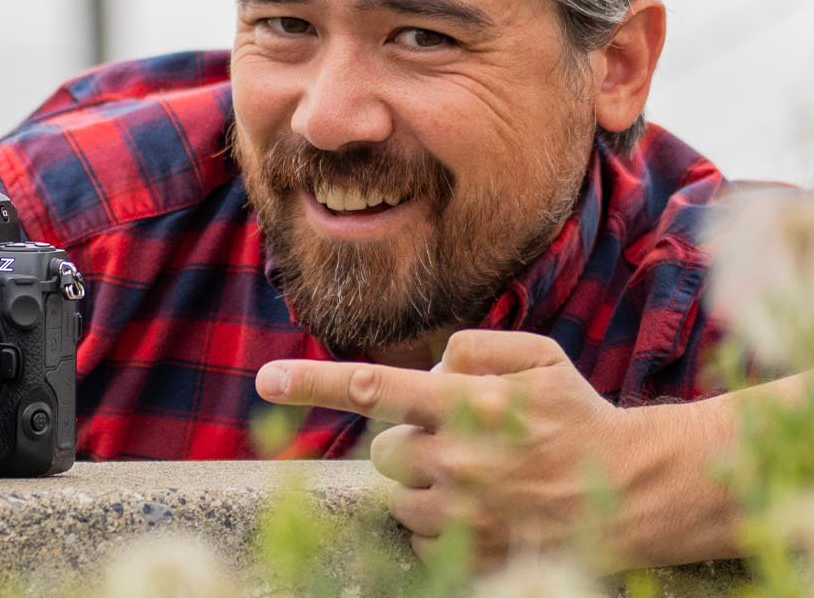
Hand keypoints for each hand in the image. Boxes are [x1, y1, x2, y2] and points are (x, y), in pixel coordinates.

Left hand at [255, 330, 633, 569]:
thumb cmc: (578, 415)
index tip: (263, 378)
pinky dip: (443, 526)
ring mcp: (465, 512)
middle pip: (384, 451)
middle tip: (458, 442)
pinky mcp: (473, 553)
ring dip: (426, 486)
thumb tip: (428, 370)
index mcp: (466, 404)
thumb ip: (472, 348)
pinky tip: (488, 511)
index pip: (371, 387)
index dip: (311, 383)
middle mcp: (458, 459)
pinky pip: (423, 541)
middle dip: (410, 444)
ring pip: (400, 498)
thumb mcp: (537, 357)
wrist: (637, 489)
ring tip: (481, 478)